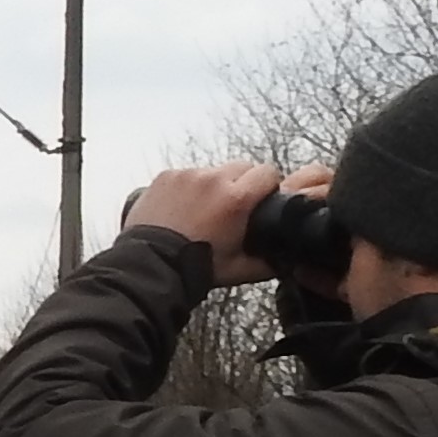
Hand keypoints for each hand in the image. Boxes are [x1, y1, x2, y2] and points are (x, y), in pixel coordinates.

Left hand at [117, 158, 288, 281]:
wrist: (151, 266)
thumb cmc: (193, 268)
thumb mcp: (239, 270)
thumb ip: (269, 263)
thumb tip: (286, 261)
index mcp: (237, 198)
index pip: (268, 172)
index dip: (270, 185)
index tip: (264, 197)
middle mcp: (213, 179)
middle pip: (243, 167)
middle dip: (244, 183)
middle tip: (235, 206)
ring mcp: (187, 175)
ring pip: (213, 171)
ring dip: (214, 185)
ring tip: (203, 211)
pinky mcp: (166, 176)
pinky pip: (186, 175)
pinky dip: (188, 187)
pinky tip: (181, 209)